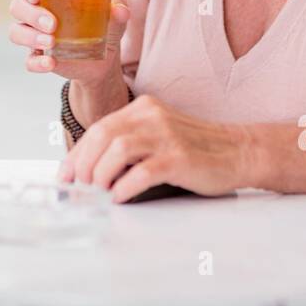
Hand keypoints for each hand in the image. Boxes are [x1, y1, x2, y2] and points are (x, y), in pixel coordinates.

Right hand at [8, 0, 130, 91]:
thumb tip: (119, 10)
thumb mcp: (115, 9)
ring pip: (16, 32)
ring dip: (30, 37)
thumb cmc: (105, 21)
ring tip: (52, 43)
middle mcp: (36, 9)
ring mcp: (34, 34)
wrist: (105, 57)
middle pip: (17, 5)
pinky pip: (28, 60)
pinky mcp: (38, 56)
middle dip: (31, 14)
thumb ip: (117, 4)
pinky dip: (37, 62)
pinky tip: (51, 63)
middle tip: (52, 24)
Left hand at [56, 95, 250, 202]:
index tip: (65, 175)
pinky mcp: (180, 158)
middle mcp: (152, 116)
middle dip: (83, 163)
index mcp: (143, 108)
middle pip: (103, 134)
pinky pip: (143, 172)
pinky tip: (120, 197)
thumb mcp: (158, 134)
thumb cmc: (196, 149)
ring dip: (101, 174)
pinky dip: (125, 187)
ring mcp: (167, 136)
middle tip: (78, 186)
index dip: (77, 152)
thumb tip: (91, 170)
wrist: (239, 151)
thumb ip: (129, 143)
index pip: (99, 127)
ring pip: (118, 149)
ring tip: (99, 191)